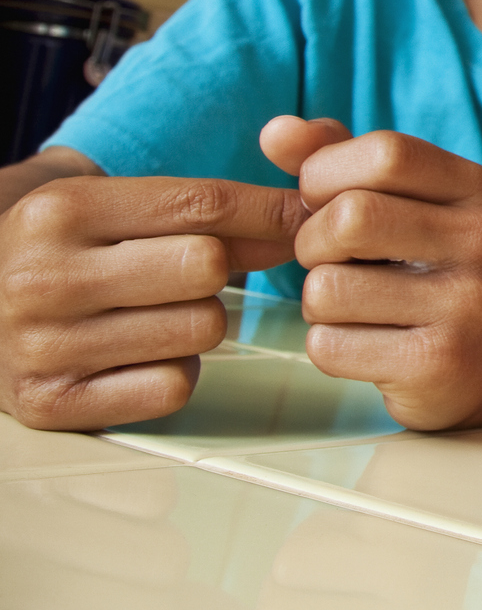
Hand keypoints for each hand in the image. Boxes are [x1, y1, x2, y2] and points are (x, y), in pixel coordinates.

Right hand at [0, 160, 303, 429]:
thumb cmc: (66, 252)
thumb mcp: (116, 206)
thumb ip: (209, 205)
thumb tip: (304, 215)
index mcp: (62, 211)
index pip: (202, 205)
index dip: (271, 211)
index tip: (308, 215)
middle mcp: (45, 278)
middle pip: (208, 268)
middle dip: (219, 270)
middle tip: (191, 275)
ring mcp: (45, 346)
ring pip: (201, 330)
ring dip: (200, 323)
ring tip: (156, 313)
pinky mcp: (56, 404)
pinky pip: (173, 387)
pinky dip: (175, 371)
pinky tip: (141, 354)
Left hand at [262, 118, 481, 430]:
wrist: (478, 359)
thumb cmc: (414, 265)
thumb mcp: (390, 201)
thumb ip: (331, 158)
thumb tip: (276, 131)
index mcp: (475, 187)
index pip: (385, 153)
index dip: (326, 174)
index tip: (324, 201)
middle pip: (352, 217)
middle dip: (312, 242)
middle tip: (332, 261)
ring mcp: (469, 304)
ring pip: (326, 288)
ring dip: (317, 301)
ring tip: (356, 307)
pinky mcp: (438, 363)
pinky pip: (328, 345)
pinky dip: (328, 346)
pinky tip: (368, 345)